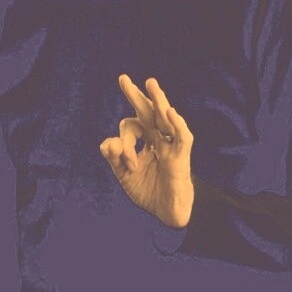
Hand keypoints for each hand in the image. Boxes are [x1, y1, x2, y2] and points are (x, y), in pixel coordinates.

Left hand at [98, 74, 194, 227]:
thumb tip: (108, 142)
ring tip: (150, 83)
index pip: (130, 127)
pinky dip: (177, 124)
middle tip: (122, 78)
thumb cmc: (148, 190)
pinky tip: (170, 111)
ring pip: (165, 118)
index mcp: (145, 141)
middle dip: (136, 96)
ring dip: (158, 100)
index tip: (124, 161)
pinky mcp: (181, 156)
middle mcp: (158, 138)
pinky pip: (182, 137)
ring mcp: (171, 145)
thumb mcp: (123, 174)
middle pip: (148, 112)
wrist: (167, 212)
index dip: (123, 141)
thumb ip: (113, 158)